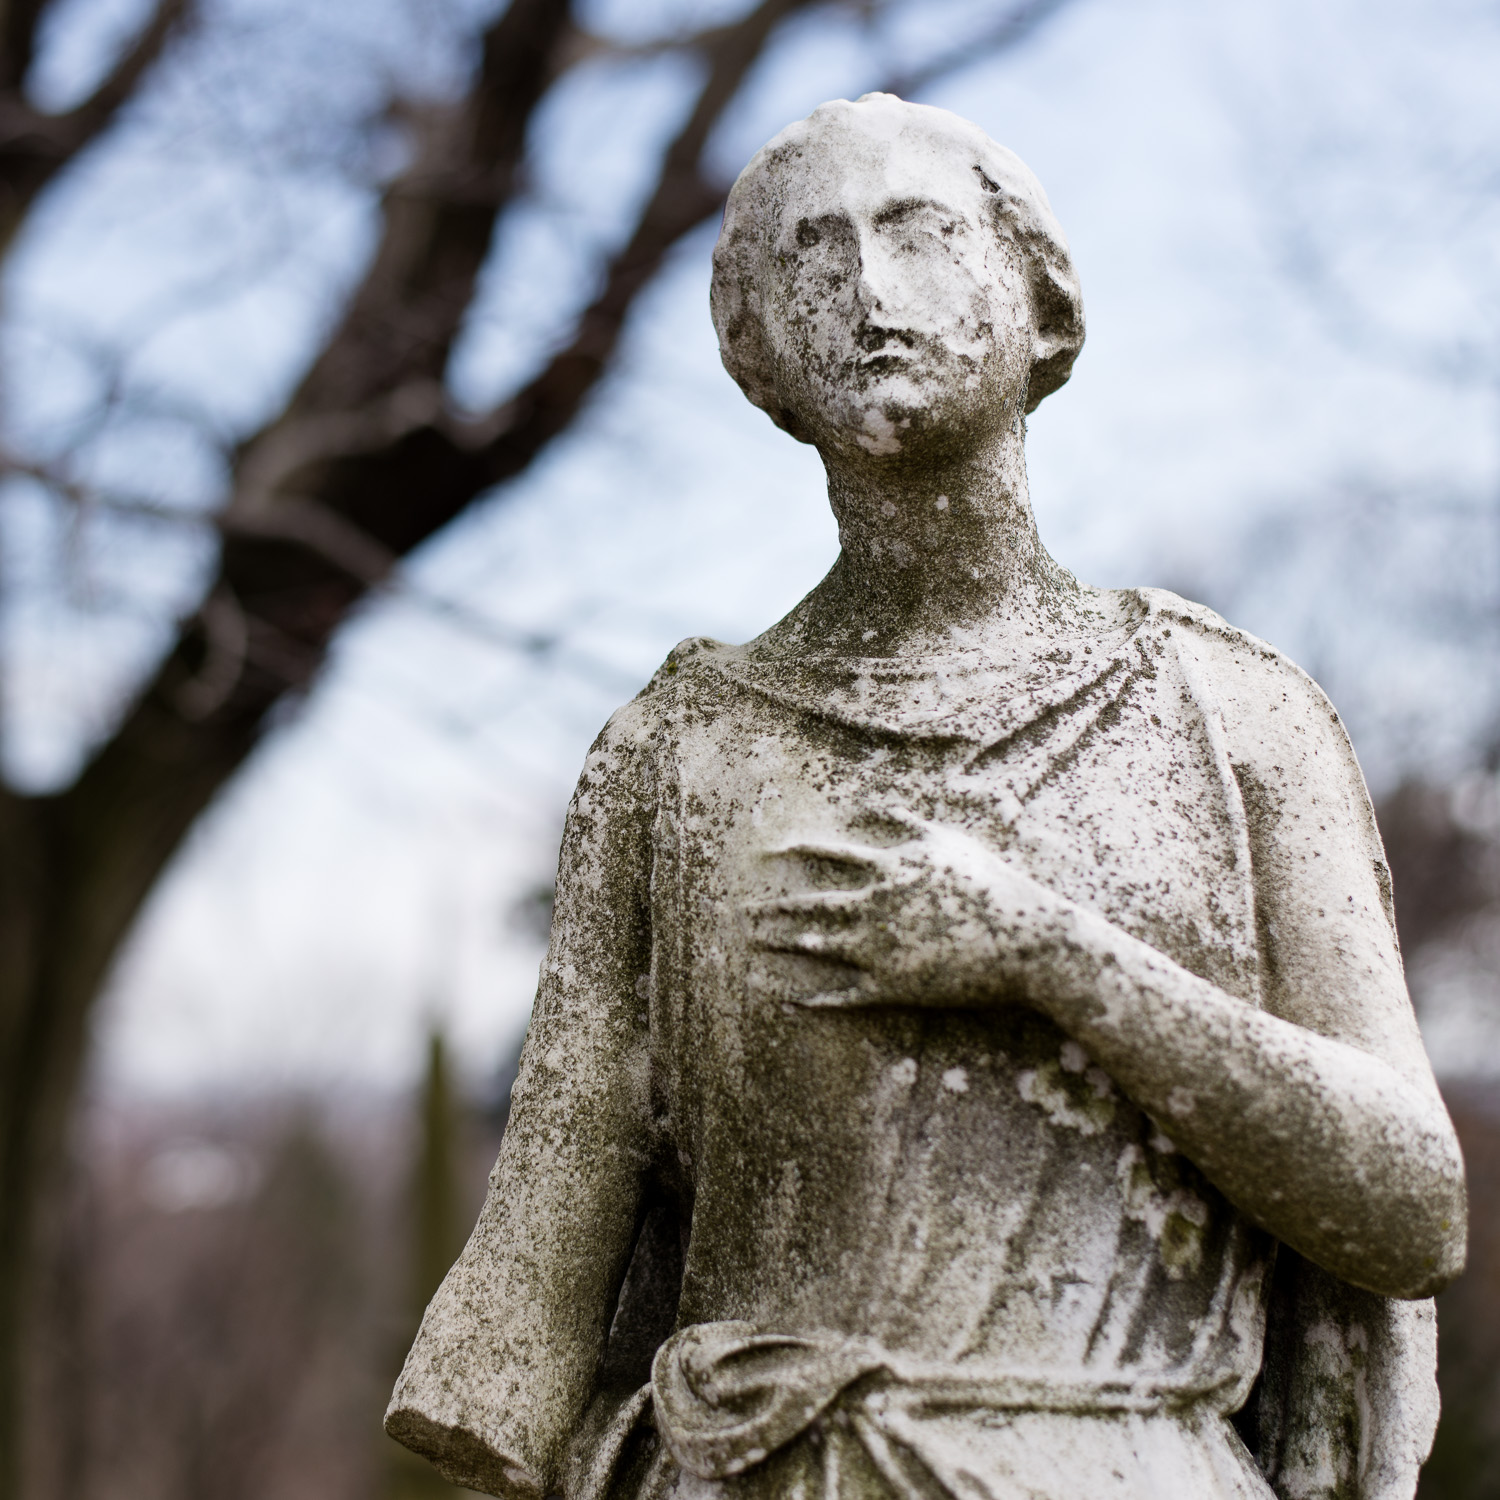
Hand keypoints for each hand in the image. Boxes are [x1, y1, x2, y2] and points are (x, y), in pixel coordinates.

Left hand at [742, 810, 1066, 1008]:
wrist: (1026, 941)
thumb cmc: (992, 885)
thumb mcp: (950, 842)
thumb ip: (909, 823)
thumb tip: (878, 805)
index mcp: (891, 870)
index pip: (831, 855)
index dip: (797, 852)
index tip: (766, 852)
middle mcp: (877, 907)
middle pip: (813, 904)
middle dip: (774, 907)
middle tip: (741, 911)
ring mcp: (881, 949)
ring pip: (818, 946)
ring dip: (783, 946)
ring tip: (753, 946)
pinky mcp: (892, 987)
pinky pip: (842, 994)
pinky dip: (812, 999)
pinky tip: (787, 1000)